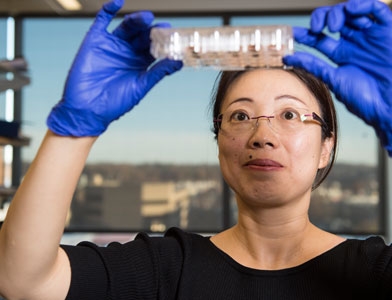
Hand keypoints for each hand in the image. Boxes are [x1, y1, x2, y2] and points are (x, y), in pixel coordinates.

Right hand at [47, 0, 182, 135]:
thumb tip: (178, 62)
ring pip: (127, 27)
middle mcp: (127, 52)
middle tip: (161, 27)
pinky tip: (118, 3)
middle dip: (152, 30)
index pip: (155, 47)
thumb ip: (157, 72)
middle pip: (143, 35)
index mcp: (140, 63)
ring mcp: (112, 45)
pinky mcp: (95, 41)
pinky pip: (101, 22)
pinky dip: (108, 10)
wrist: (88, 110)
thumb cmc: (115, 104)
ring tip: (147, 19)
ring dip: (137, 20)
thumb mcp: (140, 87)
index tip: (173, 35)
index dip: (164, 41)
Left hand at [283, 0, 391, 154]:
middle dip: (320, 19)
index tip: (291, 34)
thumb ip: (314, 66)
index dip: (305, 34)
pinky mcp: (386, 31)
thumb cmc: (365, 98)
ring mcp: (369, 37)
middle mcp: (354, 44)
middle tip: (316, 29)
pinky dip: (362, 5)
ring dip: (338, 13)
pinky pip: (376, 10)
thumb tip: (289, 58)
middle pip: (333, 21)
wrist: (388, 105)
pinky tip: (351, 10)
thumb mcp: (334, 79)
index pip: (319, 40)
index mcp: (341, 56)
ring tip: (332, 26)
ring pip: (351, 13)